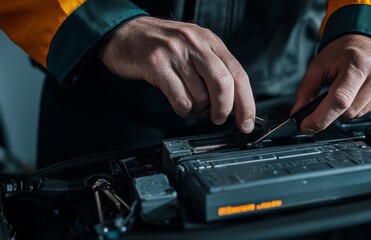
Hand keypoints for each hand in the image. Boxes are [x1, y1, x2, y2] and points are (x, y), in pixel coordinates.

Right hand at [99, 16, 255, 132]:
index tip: (246, 122)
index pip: (238, 74)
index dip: (246, 103)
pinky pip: (179, 99)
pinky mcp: (156, 64)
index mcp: (210, 41)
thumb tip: (233, 102)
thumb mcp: (194, 47)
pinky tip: (178, 103)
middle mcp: (195, 44)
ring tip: (190, 102)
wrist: (124, 32)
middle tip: (218, 118)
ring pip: (200, 95)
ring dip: (198, 109)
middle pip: (223, 84)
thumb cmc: (161, 44)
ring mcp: (175, 53)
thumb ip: (214, 69)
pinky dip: (182, 109)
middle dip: (224, 109)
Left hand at [291, 34, 370, 133]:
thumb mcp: (318, 65)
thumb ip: (306, 90)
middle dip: (333, 110)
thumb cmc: (343, 51)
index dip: (321, 117)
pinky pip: (370, 111)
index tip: (308, 125)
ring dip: (347, 109)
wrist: (366, 39)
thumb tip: (298, 114)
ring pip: (359, 114)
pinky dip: (359, 106)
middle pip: (349, 111)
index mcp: (356, 64)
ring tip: (346, 89)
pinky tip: (358, 91)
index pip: (340, 100)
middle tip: (329, 94)